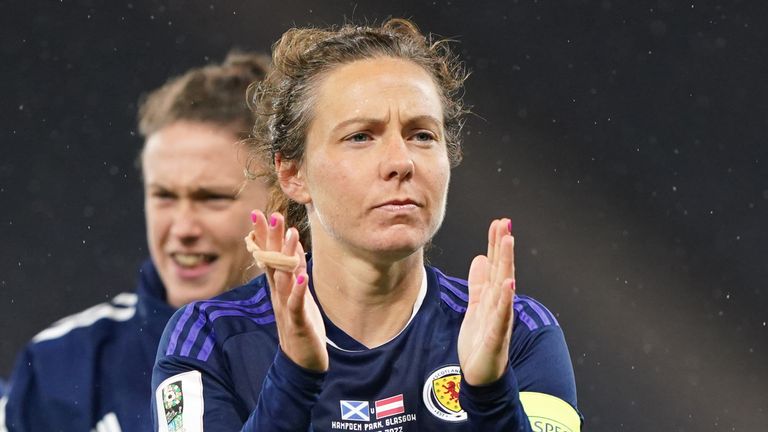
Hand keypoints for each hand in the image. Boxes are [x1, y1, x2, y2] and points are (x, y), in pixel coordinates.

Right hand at [248, 210, 328, 371]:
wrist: (301, 364)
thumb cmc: (300, 326)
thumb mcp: (297, 296)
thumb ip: (293, 273)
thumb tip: (291, 246)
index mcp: (278, 289)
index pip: (268, 258)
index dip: (263, 237)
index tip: (259, 213)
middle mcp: (278, 296)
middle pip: (272, 263)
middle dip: (271, 239)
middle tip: (270, 214)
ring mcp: (286, 309)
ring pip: (284, 279)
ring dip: (287, 256)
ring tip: (291, 234)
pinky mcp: (298, 323)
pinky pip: (296, 304)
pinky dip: (298, 290)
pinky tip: (302, 276)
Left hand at [457, 218, 515, 385]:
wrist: (480, 375)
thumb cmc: (479, 342)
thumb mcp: (476, 306)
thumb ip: (479, 283)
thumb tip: (480, 258)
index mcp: (494, 297)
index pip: (496, 265)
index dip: (496, 244)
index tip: (498, 222)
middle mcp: (500, 304)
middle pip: (503, 270)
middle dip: (503, 246)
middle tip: (505, 223)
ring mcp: (499, 319)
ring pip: (504, 286)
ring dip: (507, 263)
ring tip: (508, 241)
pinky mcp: (495, 336)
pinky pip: (501, 315)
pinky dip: (506, 298)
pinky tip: (509, 282)